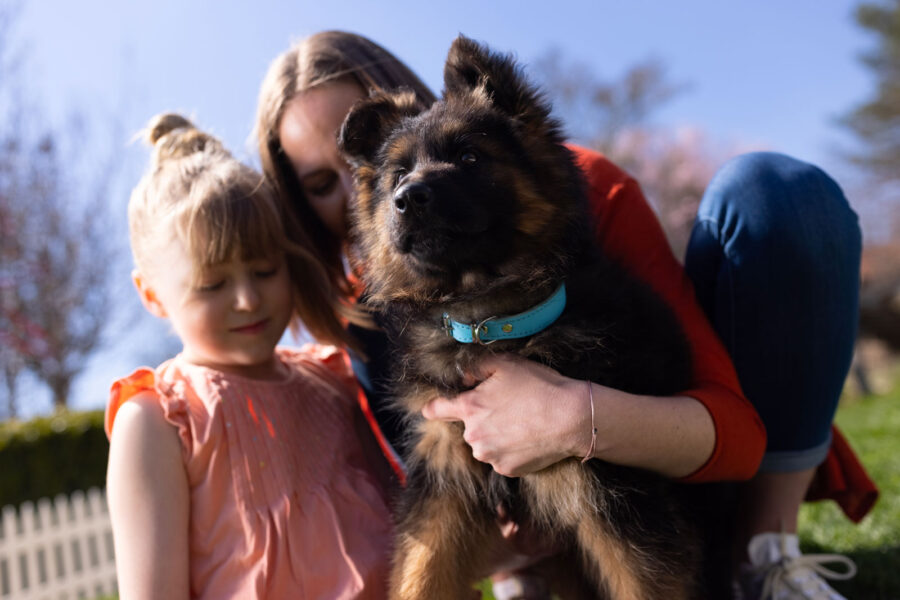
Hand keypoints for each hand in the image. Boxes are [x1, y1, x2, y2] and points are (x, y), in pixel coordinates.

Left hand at [421, 353, 588, 476]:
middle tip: (508, 408)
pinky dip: (510, 451)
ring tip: (522, 423)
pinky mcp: (506, 470)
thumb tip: (462, 378)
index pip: (437, 410)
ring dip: (496, 436)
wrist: (570, 418)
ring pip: (485, 444)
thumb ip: (475, 368)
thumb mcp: (506, 363)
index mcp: (469, 408)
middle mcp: (473, 435)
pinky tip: (527, 438)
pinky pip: (501, 459)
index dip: (432, 408)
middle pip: (468, 427)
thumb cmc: (539, 386)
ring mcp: (489, 456)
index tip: (428, 410)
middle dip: (481, 419)